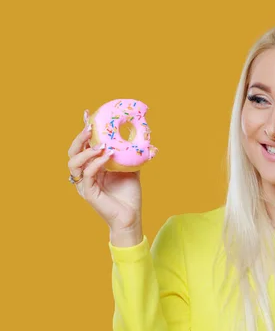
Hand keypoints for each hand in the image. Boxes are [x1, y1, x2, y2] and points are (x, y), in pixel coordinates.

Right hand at [67, 110, 142, 234]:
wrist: (131, 216)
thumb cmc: (129, 195)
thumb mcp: (131, 169)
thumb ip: (131, 155)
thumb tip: (147, 140)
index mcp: (92, 167)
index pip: (83, 146)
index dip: (83, 131)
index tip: (87, 114)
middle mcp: (84, 174)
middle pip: (73, 152)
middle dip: (80, 138)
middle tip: (90, 127)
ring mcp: (84, 184)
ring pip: (74, 163)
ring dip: (87, 151)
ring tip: (101, 144)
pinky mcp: (88, 193)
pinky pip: (87, 174)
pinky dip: (96, 163)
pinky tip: (107, 157)